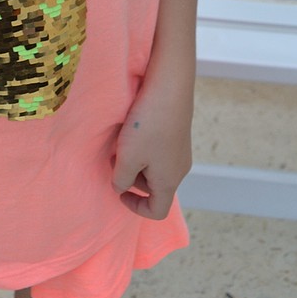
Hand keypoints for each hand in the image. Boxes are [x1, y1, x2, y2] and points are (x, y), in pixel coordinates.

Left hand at [111, 84, 192, 220]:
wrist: (170, 86)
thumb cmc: (147, 125)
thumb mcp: (127, 157)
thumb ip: (121, 179)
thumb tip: (120, 186)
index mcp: (169, 181)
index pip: (157, 211)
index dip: (136, 208)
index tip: (119, 190)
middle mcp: (179, 168)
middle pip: (154, 187)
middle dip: (132, 178)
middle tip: (116, 158)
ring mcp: (181, 149)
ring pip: (155, 167)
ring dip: (137, 160)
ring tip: (122, 140)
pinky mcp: (178, 132)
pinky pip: (159, 150)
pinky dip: (144, 146)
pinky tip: (133, 127)